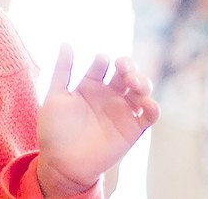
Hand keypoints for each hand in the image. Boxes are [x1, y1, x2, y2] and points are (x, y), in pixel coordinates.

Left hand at [36, 44, 159, 196]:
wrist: (62, 164)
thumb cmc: (54, 130)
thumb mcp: (55, 97)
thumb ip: (62, 71)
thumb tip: (66, 43)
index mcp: (89, 85)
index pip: (102, 64)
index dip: (103, 60)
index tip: (101, 61)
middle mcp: (108, 95)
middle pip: (125, 73)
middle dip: (128, 65)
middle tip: (124, 68)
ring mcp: (121, 111)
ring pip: (140, 90)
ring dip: (142, 81)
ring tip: (135, 83)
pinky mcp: (132, 129)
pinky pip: (149, 115)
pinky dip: (153, 107)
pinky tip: (146, 103)